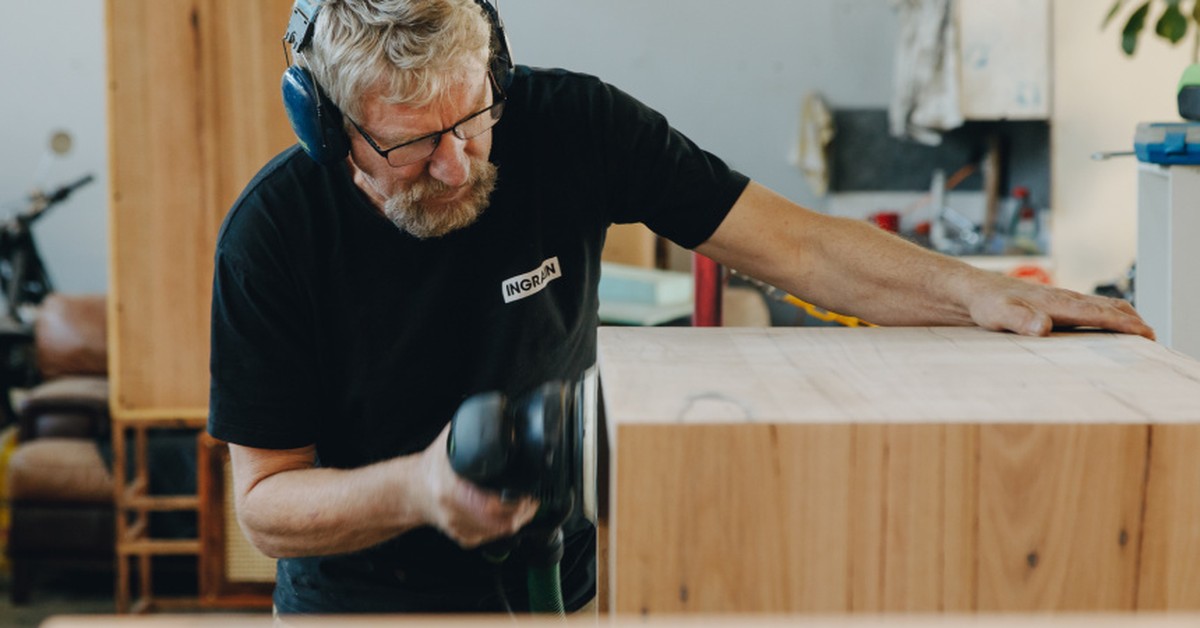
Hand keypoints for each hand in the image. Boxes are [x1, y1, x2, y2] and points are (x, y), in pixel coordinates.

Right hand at [414, 423, 538, 548]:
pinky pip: (493, 536)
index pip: (491, 506)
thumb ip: (473, 427)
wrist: (412, 490)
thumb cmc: (431, 467)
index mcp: (451, 491)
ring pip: (500, 532)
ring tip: (524, 501)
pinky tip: (507, 512)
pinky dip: (505, 525)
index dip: (516, 502)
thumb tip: (499, 415)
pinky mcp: (465, 538)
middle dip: (524, 510)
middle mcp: (455, 513)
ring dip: (518, 518)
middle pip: (502, 523)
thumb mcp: (450, 441)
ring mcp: (460, 529)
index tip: (528, 490)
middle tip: (533, 495)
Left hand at [966, 274, 1154, 338]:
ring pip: (1100, 306)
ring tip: (1138, 333)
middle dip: (1133, 320)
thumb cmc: (986, 303)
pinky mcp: (1053, 305)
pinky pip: (1087, 310)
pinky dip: (1106, 317)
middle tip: (1151, 339)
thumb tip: (1043, 326)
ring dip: (1122, 317)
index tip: (1146, 334)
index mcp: (1056, 302)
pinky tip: (1104, 327)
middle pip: (1108, 306)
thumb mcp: (999, 314)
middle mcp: (1063, 299)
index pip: (1098, 313)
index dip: (1124, 324)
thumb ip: (1020, 320)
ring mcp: (1059, 300)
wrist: (972, 291)